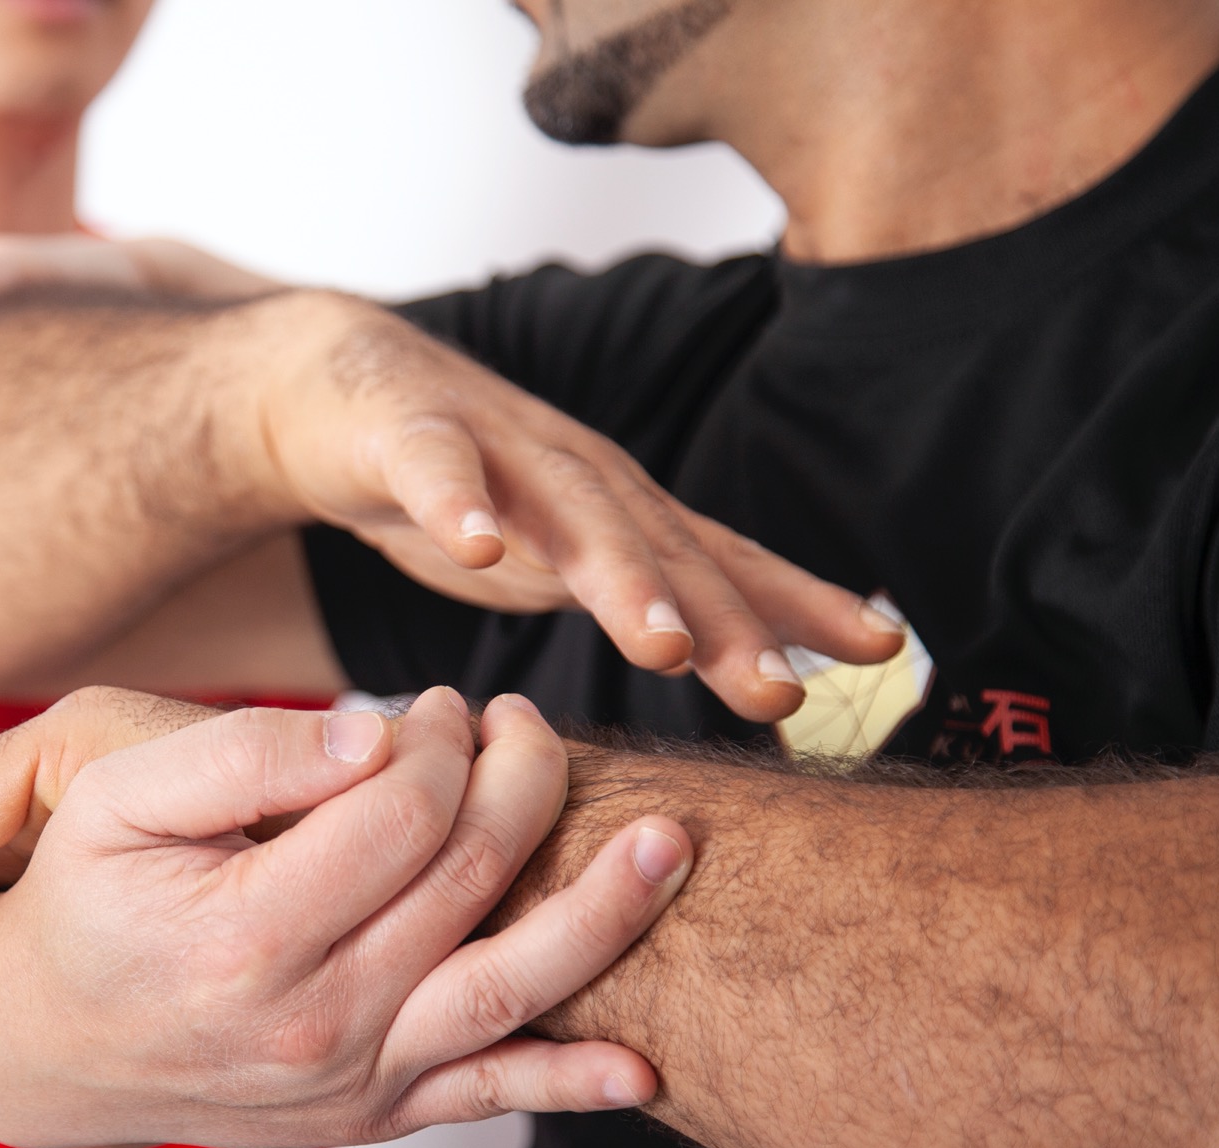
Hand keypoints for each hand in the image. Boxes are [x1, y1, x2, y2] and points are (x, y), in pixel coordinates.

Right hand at [0, 689, 680, 1147]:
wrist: (39, 1041)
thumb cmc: (81, 897)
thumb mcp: (114, 794)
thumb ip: (242, 752)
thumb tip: (371, 739)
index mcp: (246, 931)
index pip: (402, 812)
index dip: (443, 740)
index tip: (437, 704)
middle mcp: (310, 1020)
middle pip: (468, 880)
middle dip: (520, 782)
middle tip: (522, 723)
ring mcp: (347, 1079)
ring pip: (509, 989)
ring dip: (603, 915)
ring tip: (670, 844)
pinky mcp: (368, 1114)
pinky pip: (486, 1099)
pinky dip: (570, 1085)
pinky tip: (645, 1068)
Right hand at [236, 291, 908, 722]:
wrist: (335, 387)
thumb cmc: (467, 487)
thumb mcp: (567, 558)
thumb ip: (646, 604)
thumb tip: (752, 678)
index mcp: (619, 514)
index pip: (723, 563)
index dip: (799, 604)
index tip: (883, 652)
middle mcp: (577, 477)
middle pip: (662, 550)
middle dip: (726, 621)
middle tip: (778, 690)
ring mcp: (496, 449)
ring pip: (568, 510)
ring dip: (621, 575)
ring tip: (663, 646)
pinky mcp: (405, 431)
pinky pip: (435, 468)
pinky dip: (457, 504)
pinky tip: (477, 547)